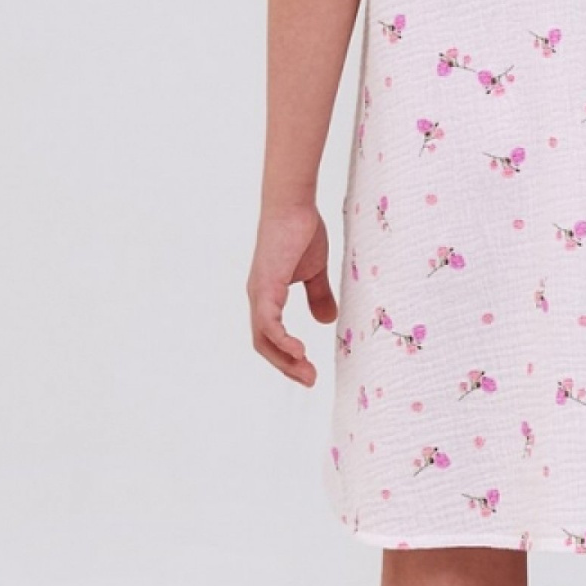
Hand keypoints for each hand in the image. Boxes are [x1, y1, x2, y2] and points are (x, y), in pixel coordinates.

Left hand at [246, 202, 336, 383]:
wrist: (293, 205)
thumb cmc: (302, 231)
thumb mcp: (315, 271)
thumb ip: (318, 295)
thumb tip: (326, 321)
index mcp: (267, 296)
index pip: (270, 337)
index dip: (287, 358)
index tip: (309, 371)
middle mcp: (258, 298)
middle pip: (263, 345)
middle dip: (286, 367)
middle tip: (310, 380)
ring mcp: (259, 293)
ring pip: (263, 339)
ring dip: (285, 360)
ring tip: (306, 372)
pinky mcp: (265, 286)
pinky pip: (269, 323)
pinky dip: (282, 340)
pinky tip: (299, 351)